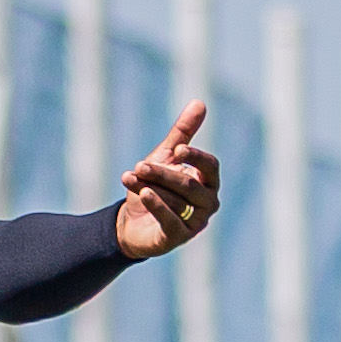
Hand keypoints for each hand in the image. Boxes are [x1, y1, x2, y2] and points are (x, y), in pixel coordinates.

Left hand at [113, 103, 222, 261]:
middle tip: (140, 165)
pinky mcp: (179, 238)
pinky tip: (145, 194)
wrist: (131, 222)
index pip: (210, 166)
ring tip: (130, 179)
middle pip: (188, 184)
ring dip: (149, 188)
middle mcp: (208, 203)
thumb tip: (200, 103)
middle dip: (162, 174)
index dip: (195, 157)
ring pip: (175, 201)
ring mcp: (196, 223)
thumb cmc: (153, 186)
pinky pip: (170, 220)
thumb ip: (182, 133)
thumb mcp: (164, 157)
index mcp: (208, 181)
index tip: (177, 149)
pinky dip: (157, 206)